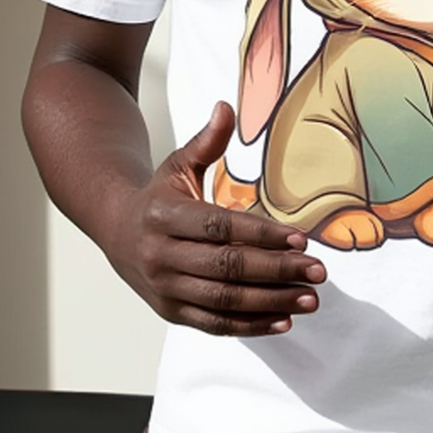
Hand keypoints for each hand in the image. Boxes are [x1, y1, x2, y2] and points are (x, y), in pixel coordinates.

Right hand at [102, 102, 325, 335]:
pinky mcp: (171, 312)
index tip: (300, 239)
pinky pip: (214, 323)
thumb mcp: (176, 165)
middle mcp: (160, 255)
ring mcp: (164, 288)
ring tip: (311, 298)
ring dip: (271, 302)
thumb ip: (205, 141)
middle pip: (225, 267)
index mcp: (163, 215)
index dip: (260, 234)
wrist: (115, 232)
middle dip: (276, 271)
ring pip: (223, 300)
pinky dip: (250, 326)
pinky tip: (284, 320)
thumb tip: (226, 106)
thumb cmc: (158, 197)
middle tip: (317, 271)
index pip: (218, 226)